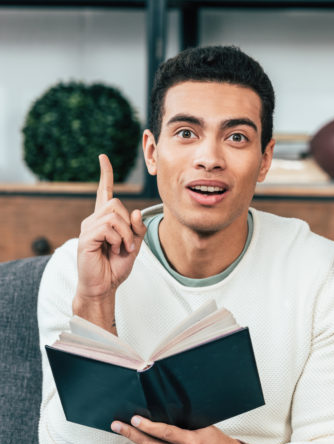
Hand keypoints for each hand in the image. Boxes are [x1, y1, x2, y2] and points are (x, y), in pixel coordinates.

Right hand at [74, 155, 146, 329]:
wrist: (104, 285)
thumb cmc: (116, 265)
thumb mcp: (135, 244)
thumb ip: (137, 227)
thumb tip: (134, 211)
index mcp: (104, 219)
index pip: (103, 192)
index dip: (105, 174)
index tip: (103, 157)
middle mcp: (93, 220)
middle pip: (116, 204)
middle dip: (129, 223)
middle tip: (128, 243)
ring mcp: (87, 228)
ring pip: (113, 215)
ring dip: (125, 234)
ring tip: (122, 248)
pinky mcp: (85, 238)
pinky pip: (108, 228)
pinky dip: (118, 239)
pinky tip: (114, 249)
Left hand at [111, 416, 244, 443]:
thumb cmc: (218, 443)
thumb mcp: (205, 428)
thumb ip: (186, 424)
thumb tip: (166, 414)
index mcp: (192, 442)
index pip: (165, 432)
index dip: (147, 426)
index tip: (135, 420)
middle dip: (132, 434)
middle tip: (118, 426)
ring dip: (138, 442)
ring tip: (127, 432)